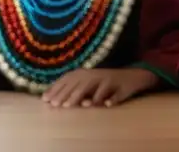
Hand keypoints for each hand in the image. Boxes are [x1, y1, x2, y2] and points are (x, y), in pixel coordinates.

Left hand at [41, 68, 158, 107]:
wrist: (133, 77)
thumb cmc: (104, 83)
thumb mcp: (88, 82)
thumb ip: (72, 88)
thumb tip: (47, 96)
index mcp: (88, 73)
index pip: (71, 78)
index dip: (58, 87)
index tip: (45, 99)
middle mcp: (98, 75)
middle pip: (82, 84)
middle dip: (67, 94)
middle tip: (56, 105)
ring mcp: (111, 80)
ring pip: (98, 87)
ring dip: (86, 96)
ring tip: (74, 105)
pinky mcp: (123, 87)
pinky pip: (118, 94)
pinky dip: (113, 98)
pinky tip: (107, 104)